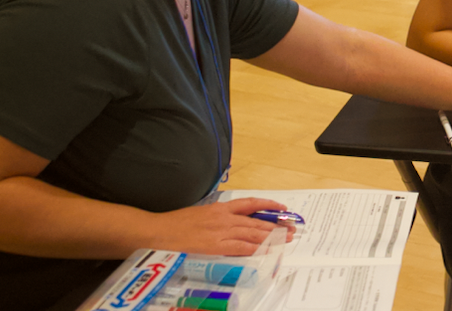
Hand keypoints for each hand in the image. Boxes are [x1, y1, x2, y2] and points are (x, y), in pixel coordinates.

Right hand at [150, 197, 292, 255]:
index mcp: (221, 208)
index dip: (268, 205)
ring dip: (272, 237)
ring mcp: (221, 232)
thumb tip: (231, 221)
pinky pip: (242, 247)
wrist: (158, 231)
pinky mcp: (216, 246)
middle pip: (256, 220)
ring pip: (253, 233)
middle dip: (276, 225)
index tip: (281, 208)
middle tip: (291, 228)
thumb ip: (218, 216)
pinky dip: (256, 248)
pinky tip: (267, 250)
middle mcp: (225, 218)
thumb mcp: (201, 212)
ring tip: (286, 239)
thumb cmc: (176, 223)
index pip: (251, 204)